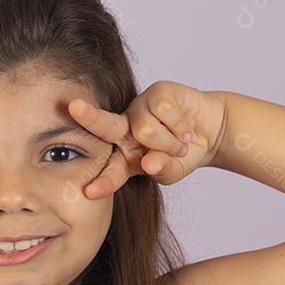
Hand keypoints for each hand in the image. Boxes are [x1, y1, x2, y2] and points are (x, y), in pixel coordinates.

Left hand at [68, 81, 226, 198]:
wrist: (210, 132)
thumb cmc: (184, 155)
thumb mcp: (173, 171)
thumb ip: (161, 170)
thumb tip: (150, 163)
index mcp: (122, 155)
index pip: (111, 170)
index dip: (104, 181)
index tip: (90, 192)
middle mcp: (125, 129)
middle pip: (106, 125)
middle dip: (90, 118)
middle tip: (74, 107)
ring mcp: (139, 108)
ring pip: (146, 130)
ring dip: (171, 144)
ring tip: (181, 145)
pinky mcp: (157, 92)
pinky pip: (165, 111)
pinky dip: (181, 128)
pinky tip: (186, 130)